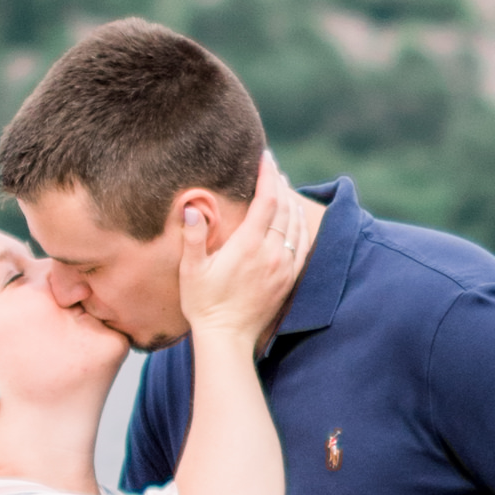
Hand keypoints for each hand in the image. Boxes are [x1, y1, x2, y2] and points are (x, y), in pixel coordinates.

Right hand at [177, 147, 309, 347]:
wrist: (227, 337)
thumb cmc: (203, 303)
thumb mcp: (191, 270)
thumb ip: (193, 237)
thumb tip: (191, 208)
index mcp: (248, 245)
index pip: (266, 200)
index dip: (268, 175)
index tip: (265, 157)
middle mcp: (272, 253)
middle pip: (285, 207)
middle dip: (279, 184)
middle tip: (271, 167)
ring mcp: (284, 266)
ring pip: (296, 224)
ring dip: (291, 201)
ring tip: (282, 186)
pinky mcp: (290, 279)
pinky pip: (303, 244)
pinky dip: (301, 224)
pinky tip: (296, 217)